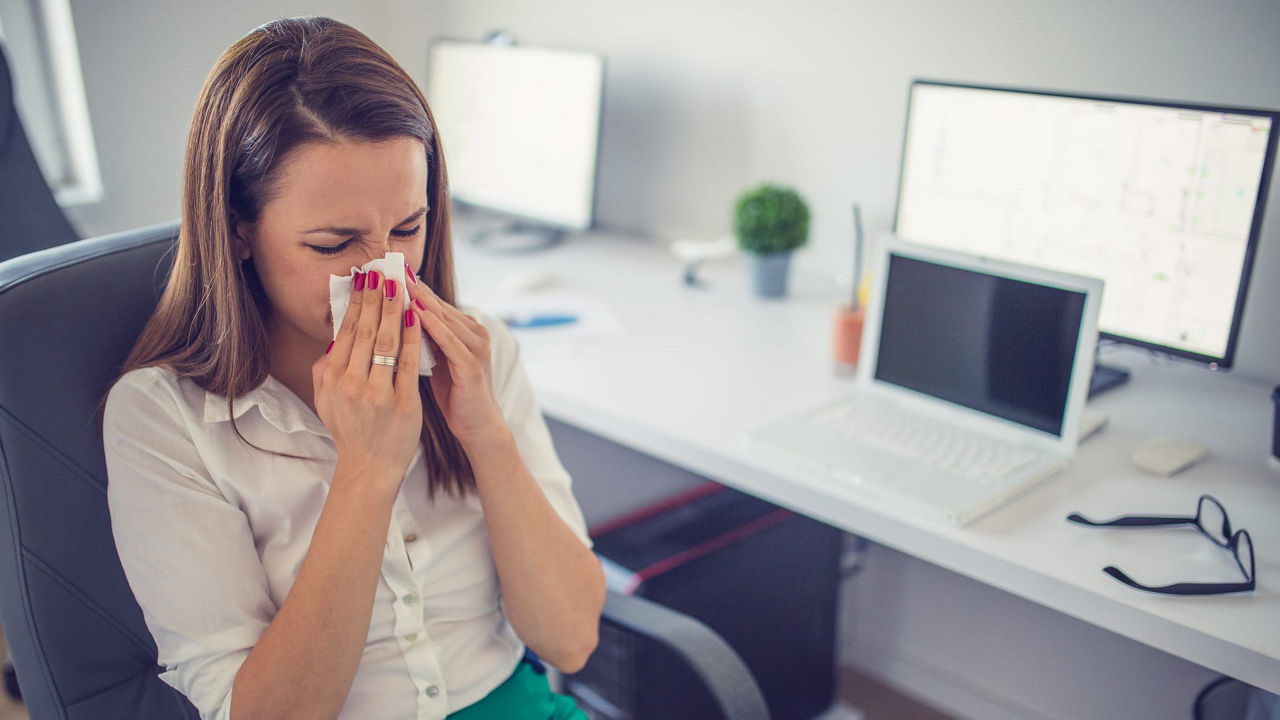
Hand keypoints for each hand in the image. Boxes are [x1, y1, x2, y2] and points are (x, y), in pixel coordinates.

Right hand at [312, 270, 422, 490]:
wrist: (369, 468)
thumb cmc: (350, 429)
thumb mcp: (326, 399)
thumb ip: (325, 367)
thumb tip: (335, 335)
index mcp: (331, 378)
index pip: (346, 331)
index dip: (357, 302)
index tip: (365, 278)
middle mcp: (350, 384)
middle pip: (366, 330)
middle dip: (376, 297)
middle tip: (384, 271)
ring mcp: (377, 393)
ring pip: (387, 341)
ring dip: (394, 309)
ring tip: (401, 285)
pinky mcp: (402, 403)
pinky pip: (408, 362)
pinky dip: (412, 337)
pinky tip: (417, 316)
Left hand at [403, 263, 506, 450]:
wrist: (478, 426)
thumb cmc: (454, 394)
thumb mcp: (435, 360)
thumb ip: (421, 339)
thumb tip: (391, 319)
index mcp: (462, 330)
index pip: (431, 303)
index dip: (408, 287)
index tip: (384, 270)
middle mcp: (473, 332)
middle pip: (437, 304)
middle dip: (411, 286)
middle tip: (387, 267)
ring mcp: (475, 347)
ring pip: (443, 318)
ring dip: (420, 299)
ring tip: (396, 282)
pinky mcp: (472, 366)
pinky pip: (450, 341)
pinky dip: (433, 326)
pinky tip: (416, 313)